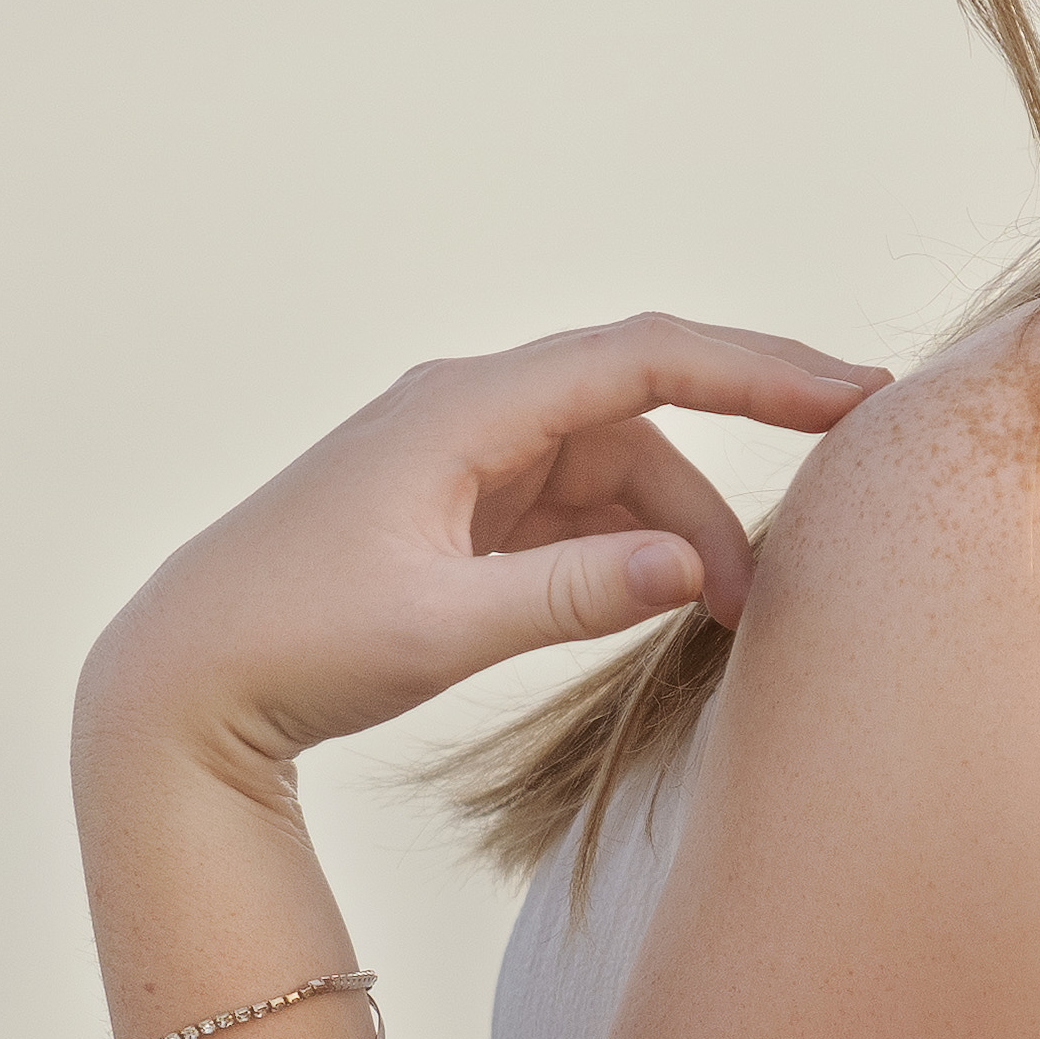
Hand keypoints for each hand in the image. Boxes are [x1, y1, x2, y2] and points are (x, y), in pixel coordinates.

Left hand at [81, 313, 890, 805]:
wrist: (185, 680)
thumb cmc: (297, 642)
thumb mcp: (443, 629)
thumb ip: (574, 594)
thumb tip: (694, 565)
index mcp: (462, 409)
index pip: (642, 359)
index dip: (757, 371)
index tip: (854, 395)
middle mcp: (467, 412)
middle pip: (641, 404)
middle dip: (743, 441)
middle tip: (849, 482)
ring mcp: (462, 459)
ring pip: (614, 464)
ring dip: (683, 524)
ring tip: (738, 614)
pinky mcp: (456, 510)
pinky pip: (574, 506)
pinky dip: (633, 545)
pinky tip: (673, 599)